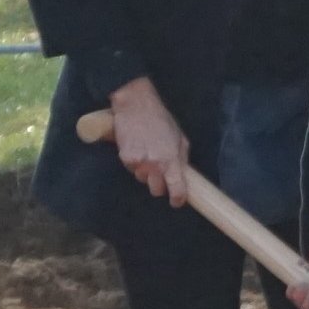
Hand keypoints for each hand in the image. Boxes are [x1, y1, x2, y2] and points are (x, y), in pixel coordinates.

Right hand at [106, 77, 190, 208]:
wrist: (137, 107)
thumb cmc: (161, 121)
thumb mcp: (180, 138)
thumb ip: (181, 158)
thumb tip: (183, 175)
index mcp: (172, 160)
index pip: (177, 189)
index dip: (177, 199)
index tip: (177, 201)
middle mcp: (155, 164)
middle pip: (156, 190)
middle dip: (159, 185)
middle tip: (161, 174)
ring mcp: (139, 162)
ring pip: (142, 179)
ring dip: (146, 172)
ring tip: (148, 154)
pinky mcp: (125, 158)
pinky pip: (132, 169)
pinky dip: (135, 164)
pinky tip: (138, 149)